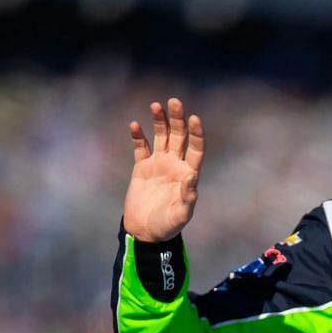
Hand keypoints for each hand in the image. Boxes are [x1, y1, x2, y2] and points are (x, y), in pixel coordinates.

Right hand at [122, 98, 204, 241]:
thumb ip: (188, 196)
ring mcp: (158, 164)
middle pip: (179, 137)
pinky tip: (135, 125)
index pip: (196, 148)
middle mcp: (175, 165)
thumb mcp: (181, 214)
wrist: (146, 231)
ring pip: (161, 137)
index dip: (196, 133)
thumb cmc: (167, 226)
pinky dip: (138, 136)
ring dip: (160, 121)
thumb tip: (192, 175)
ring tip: (156, 105)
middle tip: (175, 101)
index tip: (194, 118)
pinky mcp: (141, 168)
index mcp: (188, 174)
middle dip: (178, 119)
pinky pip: (141, 147)